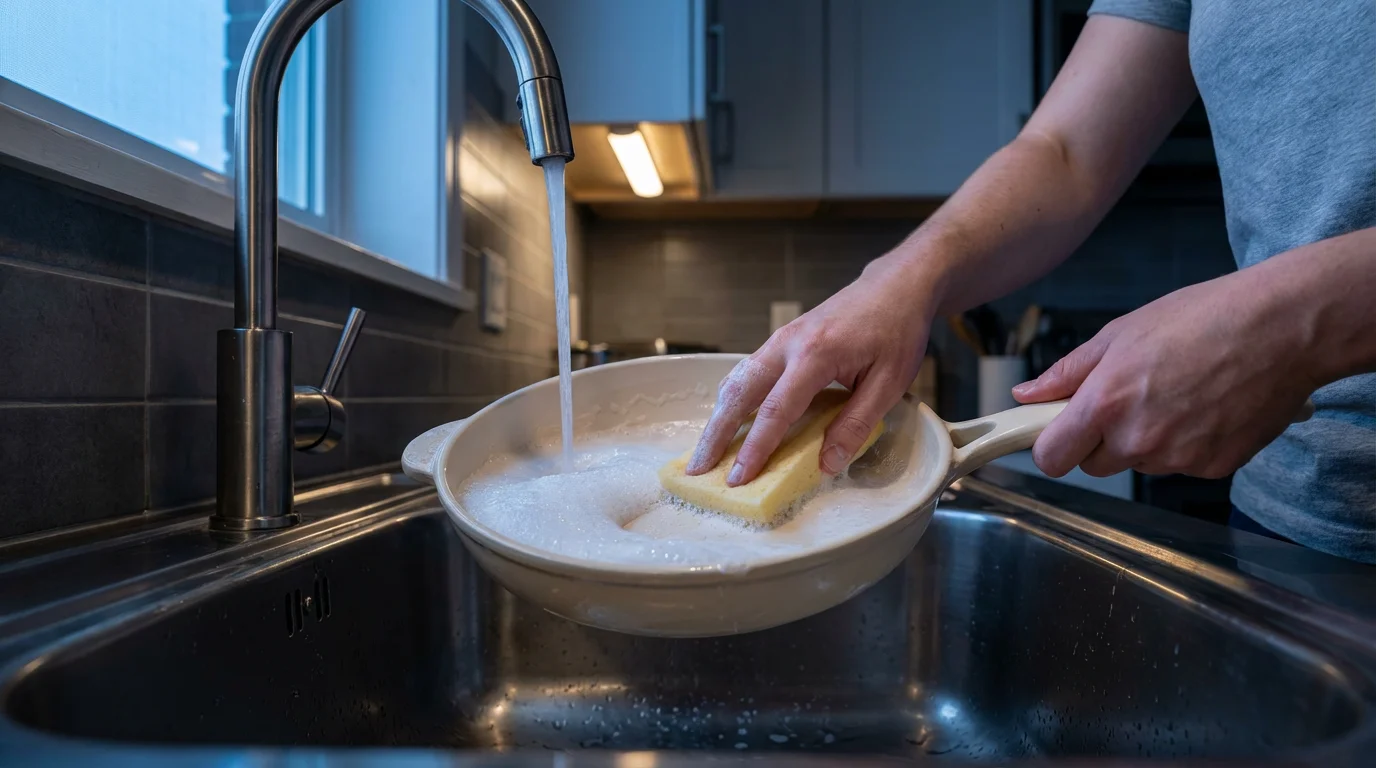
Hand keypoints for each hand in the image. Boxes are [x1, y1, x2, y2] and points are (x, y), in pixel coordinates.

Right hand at [686, 254, 936, 485]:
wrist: (895, 286)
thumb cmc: (897, 331)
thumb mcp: (890, 383)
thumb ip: (856, 424)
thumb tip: (826, 464)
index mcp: (816, 354)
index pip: (775, 409)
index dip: (755, 448)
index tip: (739, 477)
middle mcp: (788, 344)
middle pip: (739, 392)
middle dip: (716, 434)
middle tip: (698, 469)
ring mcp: (780, 339)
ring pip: (736, 380)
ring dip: (717, 417)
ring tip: (704, 451)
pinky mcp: (781, 340)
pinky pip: (747, 372)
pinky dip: (731, 400)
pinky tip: (727, 421)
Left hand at [1012, 270, 1317, 477]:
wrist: (1283, 328)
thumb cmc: (1203, 318)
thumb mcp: (1121, 333)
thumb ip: (1068, 372)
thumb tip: (1027, 394)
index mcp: (1105, 404)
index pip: (1051, 458)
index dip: (1051, 446)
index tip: (1058, 432)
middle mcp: (1138, 440)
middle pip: (1095, 464)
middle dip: (1101, 439)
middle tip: (1130, 398)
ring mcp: (1178, 459)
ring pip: (1140, 463)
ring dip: (1146, 440)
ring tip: (1177, 393)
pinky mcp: (1214, 467)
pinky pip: (1181, 466)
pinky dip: (1187, 444)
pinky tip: (1206, 407)